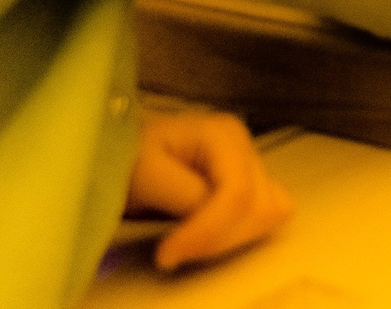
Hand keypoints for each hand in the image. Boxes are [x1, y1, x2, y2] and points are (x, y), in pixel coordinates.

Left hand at [124, 109, 292, 272]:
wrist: (121, 156)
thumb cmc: (128, 157)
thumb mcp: (145, 172)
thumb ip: (183, 193)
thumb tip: (208, 221)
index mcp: (225, 135)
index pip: (238, 194)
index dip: (208, 231)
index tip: (166, 255)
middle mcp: (246, 147)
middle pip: (258, 208)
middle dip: (217, 238)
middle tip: (172, 252)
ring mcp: (250, 167)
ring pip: (269, 215)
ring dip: (230, 240)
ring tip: (188, 243)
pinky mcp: (250, 187)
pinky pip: (268, 217)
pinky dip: (243, 235)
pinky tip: (208, 238)